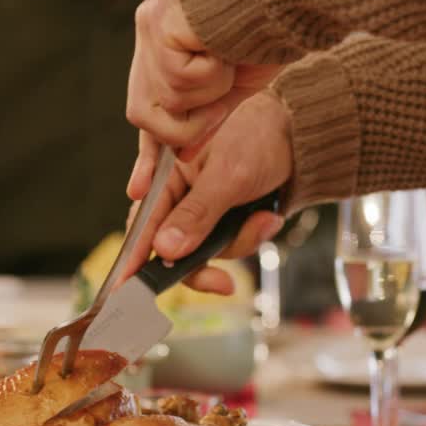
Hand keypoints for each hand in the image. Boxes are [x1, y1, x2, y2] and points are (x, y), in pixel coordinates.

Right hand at [124, 92, 293, 293]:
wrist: (298, 139)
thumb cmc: (257, 138)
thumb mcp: (227, 175)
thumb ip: (196, 214)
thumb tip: (165, 250)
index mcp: (165, 176)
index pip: (144, 223)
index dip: (135, 257)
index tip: (126, 288)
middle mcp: (178, 198)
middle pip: (171, 249)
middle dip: (201, 265)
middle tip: (222, 283)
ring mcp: (201, 214)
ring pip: (204, 253)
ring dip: (239, 242)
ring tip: (265, 220)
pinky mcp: (223, 223)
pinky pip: (229, 247)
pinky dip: (251, 237)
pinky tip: (268, 218)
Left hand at [125, 0, 281, 197]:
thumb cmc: (266, 33)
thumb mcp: (232, 88)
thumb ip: (205, 120)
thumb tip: (183, 154)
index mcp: (163, 55)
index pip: (148, 113)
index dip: (146, 155)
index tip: (137, 192)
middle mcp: (149, 41)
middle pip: (145, 117)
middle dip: (190, 124)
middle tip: (224, 87)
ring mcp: (149, 32)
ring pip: (167, 102)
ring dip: (208, 93)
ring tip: (227, 59)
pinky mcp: (156, 23)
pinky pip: (179, 80)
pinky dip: (210, 74)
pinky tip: (222, 49)